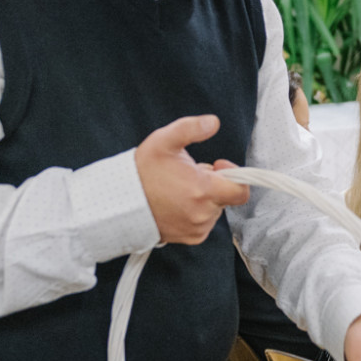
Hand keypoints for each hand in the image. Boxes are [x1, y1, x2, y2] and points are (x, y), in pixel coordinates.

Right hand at [135, 116, 249, 244]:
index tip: (218, 166)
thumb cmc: (142, 172)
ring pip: (215, 208)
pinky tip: (177, 203)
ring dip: (204, 198)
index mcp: (203, 191)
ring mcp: (197, 228)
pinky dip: (197, 212)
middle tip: (189, 175)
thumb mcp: (164, 141)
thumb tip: (214, 122)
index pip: (241, 189)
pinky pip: (205, 222)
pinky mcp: (191, 237)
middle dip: (213, 183)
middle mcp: (203, 214)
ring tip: (179, 189)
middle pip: (226, 196)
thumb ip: (191, 128)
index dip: (234, 174)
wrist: (119, 204)